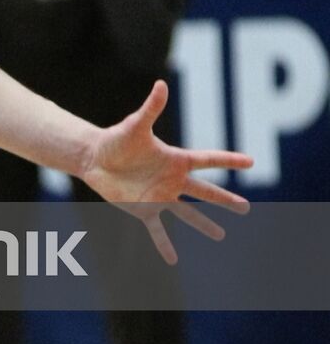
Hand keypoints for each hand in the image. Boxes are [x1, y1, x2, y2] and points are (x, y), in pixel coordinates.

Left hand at [80, 80, 253, 263]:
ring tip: (220, 236)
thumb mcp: (135, 125)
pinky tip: (172, 259)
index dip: (229, 160)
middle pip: (205, 191)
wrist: (93, 156)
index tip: (250, 161)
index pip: (208, 160)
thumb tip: (160, 84)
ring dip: (204, 225)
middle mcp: (171, 180)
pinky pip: (157, 230)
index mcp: (175, 160)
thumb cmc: (115, 139)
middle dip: (225, 200)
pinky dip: (164, 244)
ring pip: (188, 213)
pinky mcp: (143, 209)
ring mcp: (159, 196)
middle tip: (245, 208)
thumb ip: (151, 108)